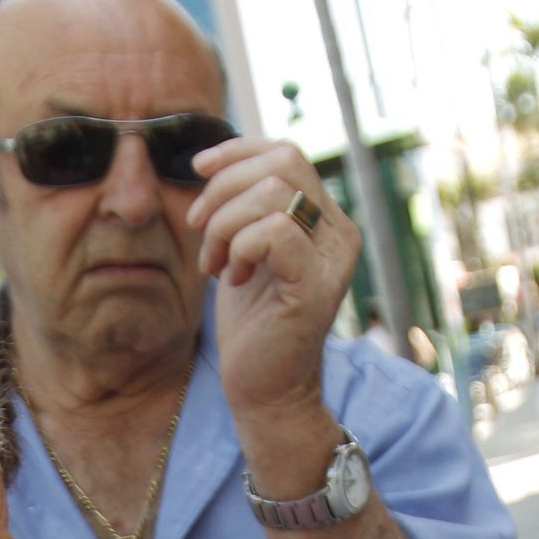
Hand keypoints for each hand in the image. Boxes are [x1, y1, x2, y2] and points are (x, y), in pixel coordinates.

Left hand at [185, 136, 357, 431]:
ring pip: (273, 194)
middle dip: (225, 188)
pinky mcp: (318, 286)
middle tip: (200, 227)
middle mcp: (339, 232)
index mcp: (324, 218)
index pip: (286, 152)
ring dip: (225, 224)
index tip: (198, 170)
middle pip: (282, 163)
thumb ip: (243, 205)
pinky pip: (275, 232)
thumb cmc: (252, 321)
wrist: (264, 387)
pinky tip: (233, 279)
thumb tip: (211, 161)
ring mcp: (333, 259)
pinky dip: (240, 248)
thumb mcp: (243, 248)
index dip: (237, 151)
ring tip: (216, 261)